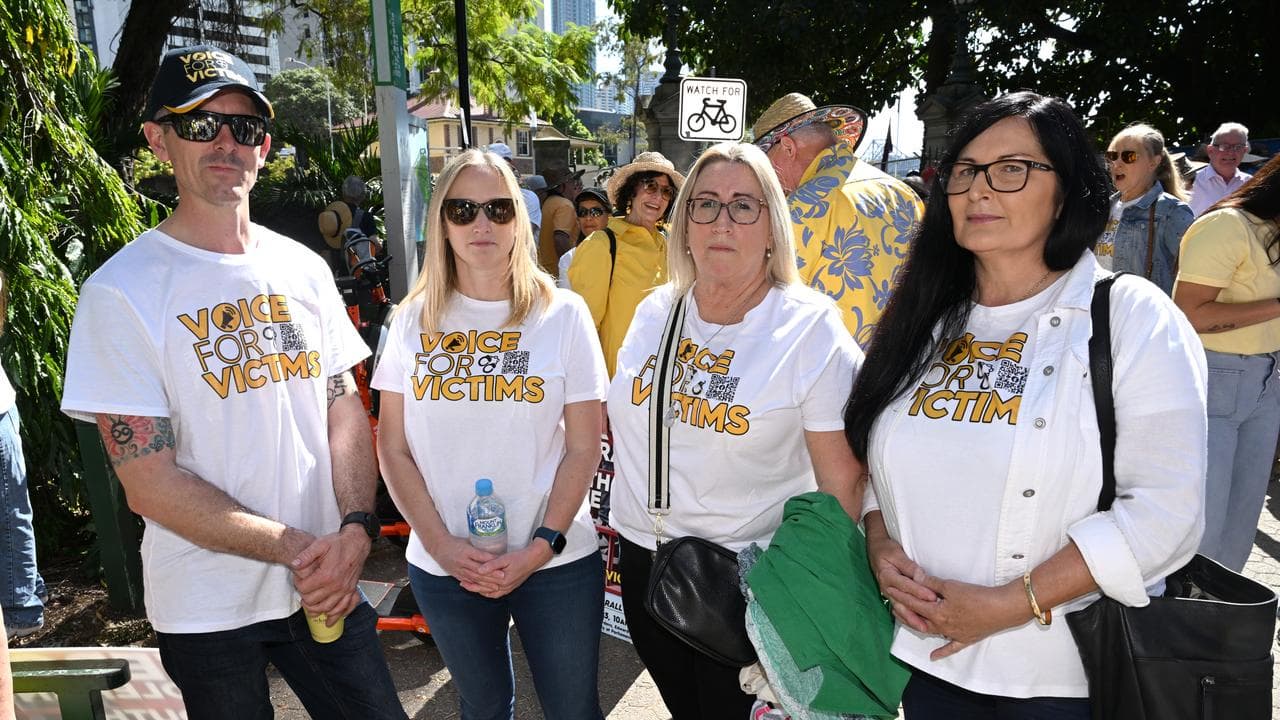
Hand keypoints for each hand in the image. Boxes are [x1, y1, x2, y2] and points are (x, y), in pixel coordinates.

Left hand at [291, 526, 371, 617]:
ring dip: (317, 611)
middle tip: (303, 592)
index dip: (298, 585)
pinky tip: (330, 620)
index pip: (305, 589)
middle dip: (305, 599)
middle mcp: (336, 586)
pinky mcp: (352, 590)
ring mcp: (345, 590)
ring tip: (309, 608)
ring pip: (327, 609)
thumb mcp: (320, 544)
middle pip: (314, 602)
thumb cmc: (339, 543)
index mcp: (327, 575)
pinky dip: (337, 616)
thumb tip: (294, 564)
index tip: (298, 580)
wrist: (357, 542)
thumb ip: (306, 555)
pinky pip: (345, 608)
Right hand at [429, 535, 503, 591]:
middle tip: (503, 576)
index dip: (491, 561)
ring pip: (474, 578)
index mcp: (466, 551)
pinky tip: (484, 590)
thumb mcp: (467, 541)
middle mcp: (463, 561)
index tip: (502, 563)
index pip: (481, 556)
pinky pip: (468, 582)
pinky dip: (476, 586)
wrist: (438, 548)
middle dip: (491, 574)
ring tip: (496, 586)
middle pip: (479, 569)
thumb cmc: (454, 542)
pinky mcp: (457, 575)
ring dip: (486, 583)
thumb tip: (493, 547)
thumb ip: (478, 546)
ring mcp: (459, 569)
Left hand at [465, 543, 553, 598]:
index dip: (472, 581)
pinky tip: (484, 589)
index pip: (484, 584)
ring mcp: (508, 588)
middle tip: (462, 584)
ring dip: (479, 590)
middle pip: (485, 590)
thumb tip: (479, 570)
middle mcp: (505, 587)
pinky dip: (488, 592)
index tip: (463, 579)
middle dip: (473, 587)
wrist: (534, 559)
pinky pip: (496, 593)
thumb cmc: (521, 557)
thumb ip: (492, 565)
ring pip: (490, 593)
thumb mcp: (505, 559)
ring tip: (470, 587)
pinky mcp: (510, 586)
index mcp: (503, 581)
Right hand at [865, 522, 936, 632]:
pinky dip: (906, 618)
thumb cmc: (887, 550)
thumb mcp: (897, 554)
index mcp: (887, 576)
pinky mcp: (891, 596)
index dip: (920, 592)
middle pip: (903, 603)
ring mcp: (888, 593)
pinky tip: (915, 625)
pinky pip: (898, 610)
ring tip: (924, 629)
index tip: (932, 597)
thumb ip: (909, 566)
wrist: (875, 550)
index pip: (906, 586)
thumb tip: (920, 576)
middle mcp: (886, 587)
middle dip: (917, 613)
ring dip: (912, 620)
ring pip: (900, 610)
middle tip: (932, 620)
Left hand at [890, 575, 1025, 660]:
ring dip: (918, 626)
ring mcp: (953, 634)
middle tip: (893, 604)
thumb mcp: (951, 586)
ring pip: (930, 631)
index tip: (889, 589)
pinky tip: (933, 657)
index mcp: (936, 613)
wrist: (1002, 609)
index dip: (901, 595)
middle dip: (905, 611)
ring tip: (907, 622)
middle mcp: (942, 626)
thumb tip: (915, 577)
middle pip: (918, 619)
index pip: (914, 603)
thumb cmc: (976, 596)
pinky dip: (941, 652)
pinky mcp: (966, 639)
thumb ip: (931, 583)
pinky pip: (951, 647)